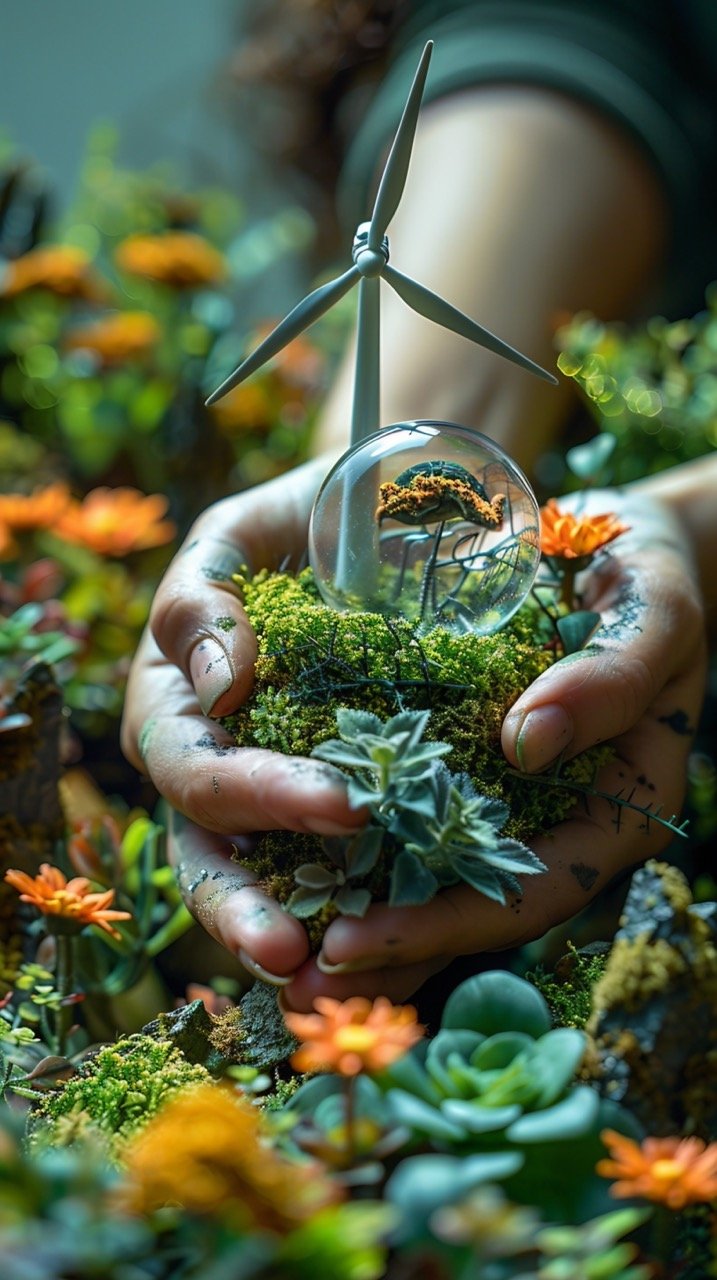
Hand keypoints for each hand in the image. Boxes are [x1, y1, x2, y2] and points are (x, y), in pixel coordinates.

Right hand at [121, 455, 359, 983]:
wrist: (373, 526)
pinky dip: (356, 922)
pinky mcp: (334, 814)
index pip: (197, 770)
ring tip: (338, 989)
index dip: (257, 796)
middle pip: (211, 854)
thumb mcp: (240, 534)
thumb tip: (218, 681)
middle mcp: (213, 765)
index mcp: (175, 707)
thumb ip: (203, 596)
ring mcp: (271, 798)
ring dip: (296, 941)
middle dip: (248, 909)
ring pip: (265, 885)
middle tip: (297, 956)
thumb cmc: (296, 523)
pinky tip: (396, 962)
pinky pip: (335, 876)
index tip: (345, 806)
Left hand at [281, 487, 706, 1009]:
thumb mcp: (653, 615)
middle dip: (381, 947)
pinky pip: (404, 814)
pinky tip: (276, 852)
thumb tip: (528, 742)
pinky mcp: (461, 765)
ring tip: (268, 947)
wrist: (624, 550)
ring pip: (428, 877)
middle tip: (290, 979)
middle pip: (465, 910)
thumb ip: (610, 679)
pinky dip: (348, 840)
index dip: (443, 925)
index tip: (353, 936)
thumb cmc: (650, 579)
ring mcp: (504, 801)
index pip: (526, 895)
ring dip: (352, 912)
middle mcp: (551, 825)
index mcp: (611, 817)